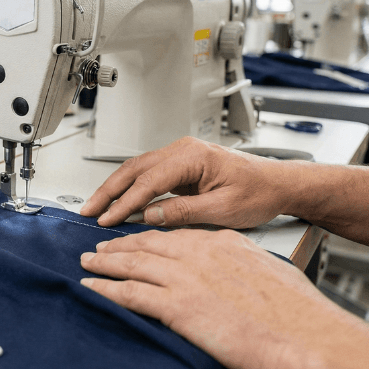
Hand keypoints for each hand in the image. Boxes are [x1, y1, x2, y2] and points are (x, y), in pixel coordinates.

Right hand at [80, 137, 291, 227]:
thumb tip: (149, 216)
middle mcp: (183, 150)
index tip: (109, 219)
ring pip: (137, 169)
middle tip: (89, 210)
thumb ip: (183, 212)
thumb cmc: (260, 193)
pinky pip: (147, 174)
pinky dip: (130, 188)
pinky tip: (120, 203)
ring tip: (97, 207)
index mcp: (194, 156)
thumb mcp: (224, 210)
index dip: (126, 202)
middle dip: (108, 190)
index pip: (149, 180)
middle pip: (134, 168)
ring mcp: (180, 155)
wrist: (279, 184)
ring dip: (115, 188)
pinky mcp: (180, 166)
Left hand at [80, 229, 368, 368]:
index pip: (176, 235)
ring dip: (105, 262)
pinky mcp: (176, 305)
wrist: (307, 339)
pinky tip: (92, 287)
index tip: (137, 239)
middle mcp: (200, 253)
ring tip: (88, 262)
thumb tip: (237, 279)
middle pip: (147, 243)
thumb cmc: (299, 316)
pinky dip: (105, 289)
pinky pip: (129, 293)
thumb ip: (244, 269)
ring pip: (132, 263)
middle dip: (120, 245)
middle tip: (101, 246)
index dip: (151, 237)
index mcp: (223, 243)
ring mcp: (185, 278)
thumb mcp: (271, 275)